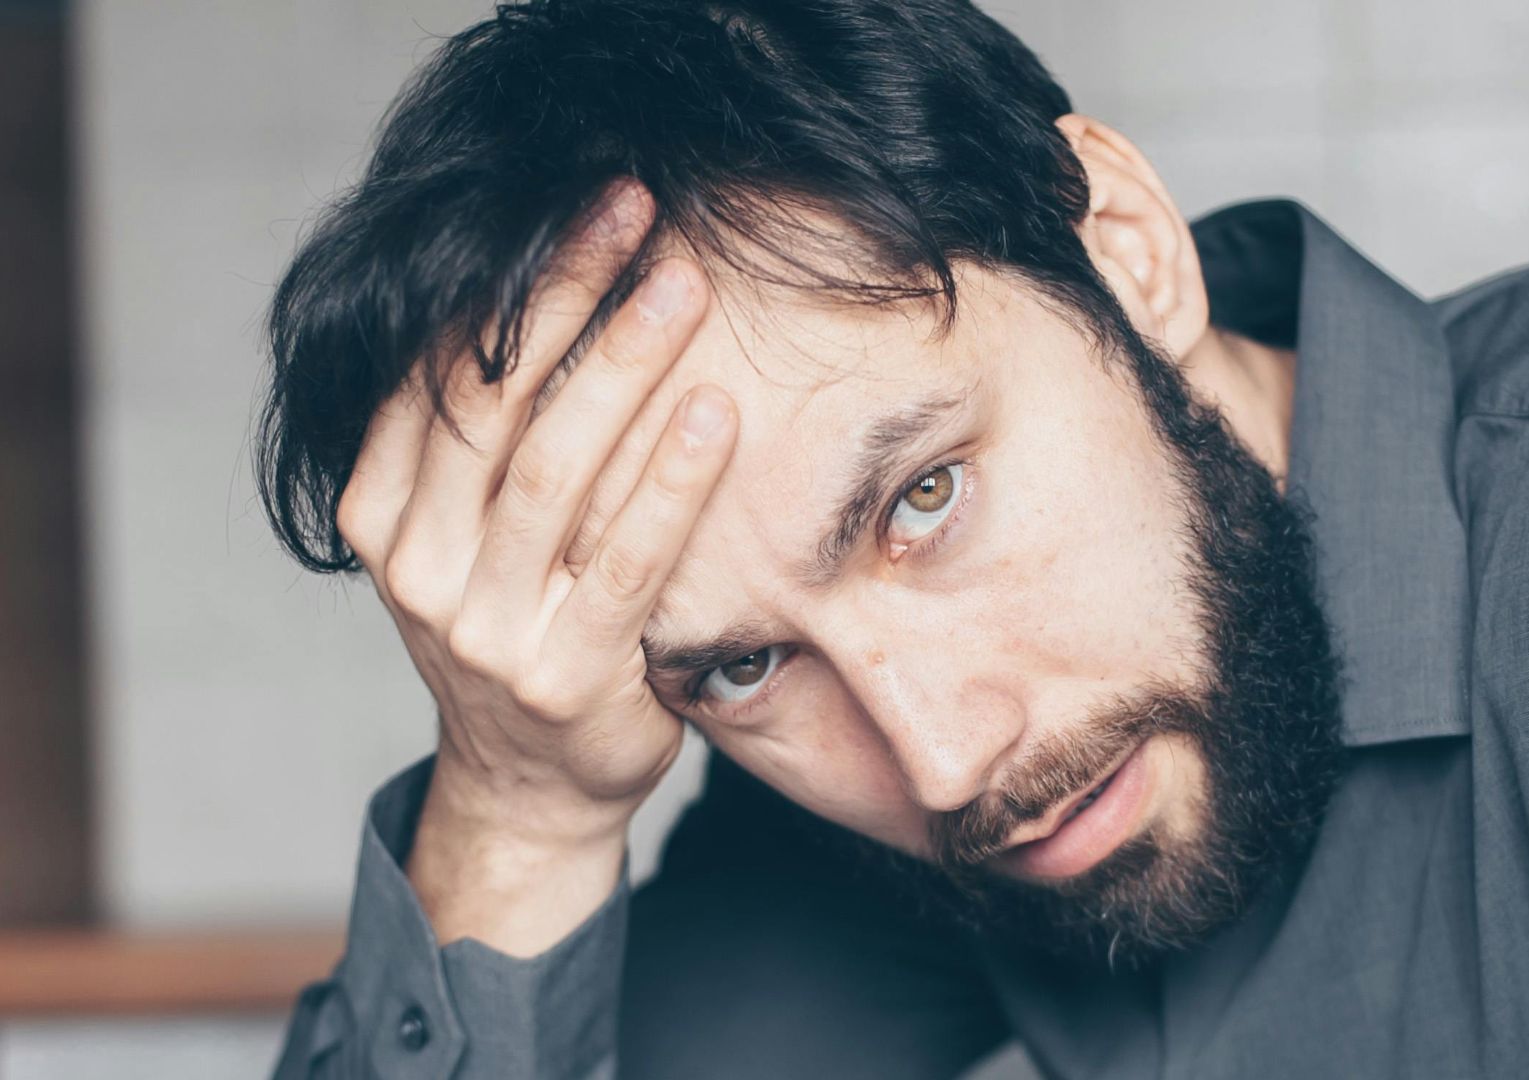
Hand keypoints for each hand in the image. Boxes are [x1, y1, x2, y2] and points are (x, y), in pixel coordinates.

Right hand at [334, 185, 734, 952]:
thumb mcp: (463, 536)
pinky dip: (671, 481)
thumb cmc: (516, 627)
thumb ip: (476, 446)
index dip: (509, 282)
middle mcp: (417, 568)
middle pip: (492, 404)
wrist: (532, 785)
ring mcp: (484, 627)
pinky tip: (714, 411)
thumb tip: (545, 290)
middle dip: (565, 295)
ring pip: (555, 470)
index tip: (583, 210)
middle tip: (636, 212)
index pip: (439, 373)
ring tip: (681, 285)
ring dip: (622, 366)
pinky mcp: (566, 673)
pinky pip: (625, 559)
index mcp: (380, 515)